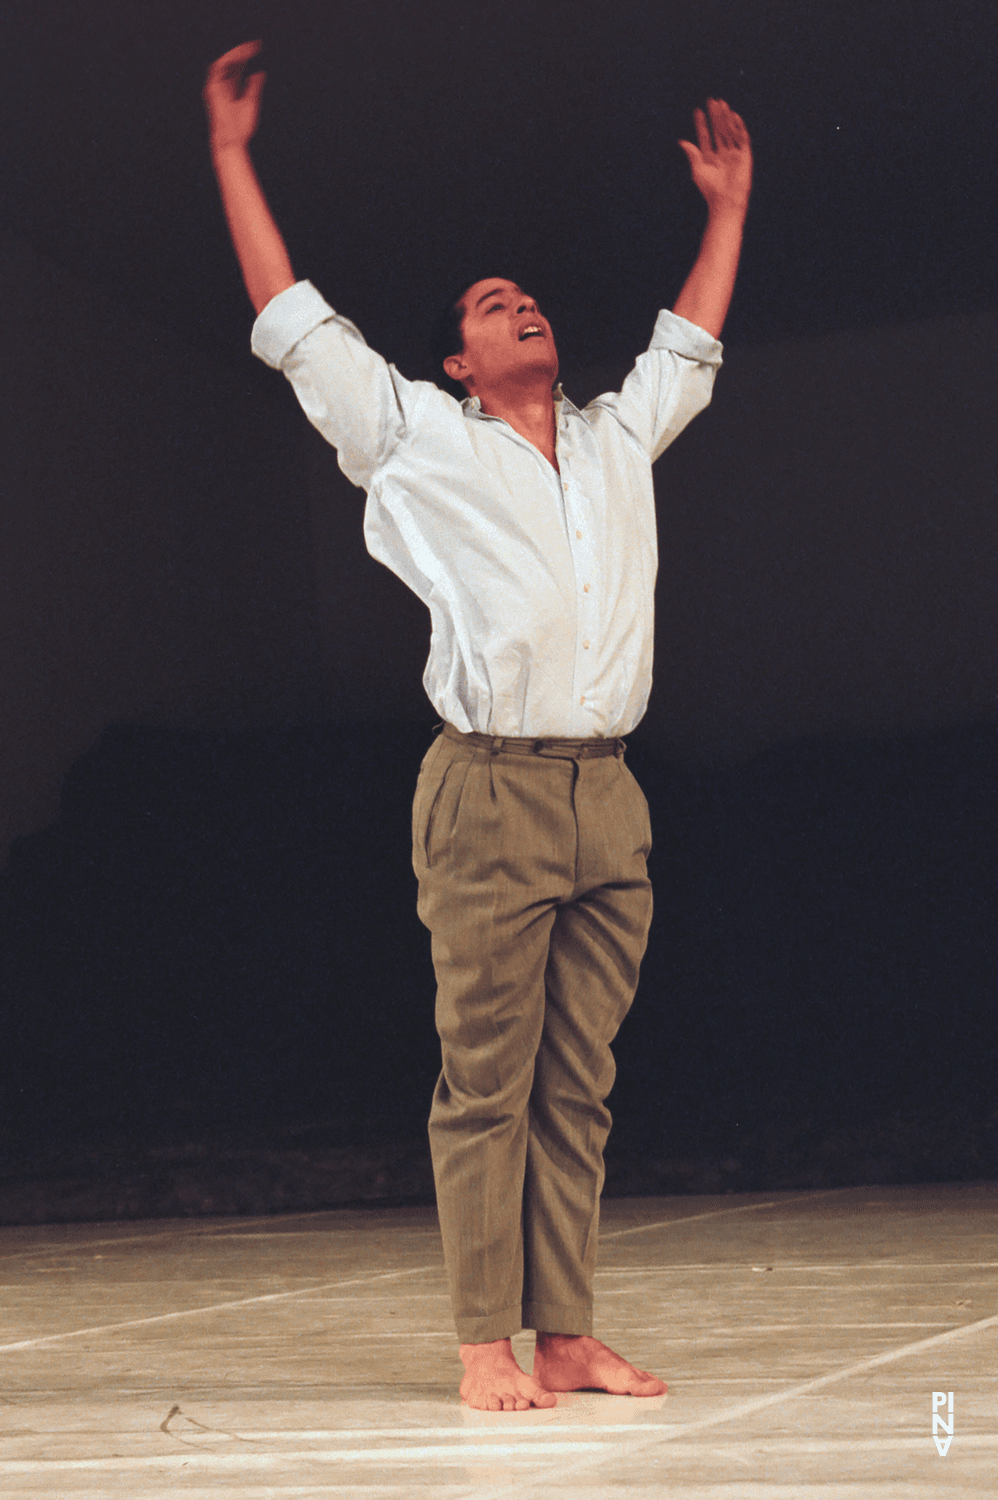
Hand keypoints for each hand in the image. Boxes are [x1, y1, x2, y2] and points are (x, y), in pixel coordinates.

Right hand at [204, 40, 265, 152]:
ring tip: (248, 49)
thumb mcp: (251, 102)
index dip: (246, 57)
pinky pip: (217, 69)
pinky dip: (227, 61)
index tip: (257, 48)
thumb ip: (254, 87)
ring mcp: (216, 87)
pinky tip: (239, 56)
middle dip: (242, 53)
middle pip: (231, 64)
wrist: (233, 139)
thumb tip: (260, 73)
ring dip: (235, 54)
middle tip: (255, 46)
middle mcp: (223, 86)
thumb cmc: (242, 126)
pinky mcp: (211, 89)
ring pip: (223, 63)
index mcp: (232, 89)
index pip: (237, 68)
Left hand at [679, 99, 751, 216]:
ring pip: (729, 131)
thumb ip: (692, 154)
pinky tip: (733, 116)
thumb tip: (682, 141)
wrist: (726, 201)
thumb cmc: (710, 189)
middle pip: (718, 130)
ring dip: (725, 117)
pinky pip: (742, 138)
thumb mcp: (698, 169)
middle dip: (714, 116)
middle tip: (711, 100)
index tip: (697, 111)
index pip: (705, 136)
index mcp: (710, 157)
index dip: (701, 124)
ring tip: (721, 103)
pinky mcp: (744, 155)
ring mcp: (734, 154)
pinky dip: (738, 127)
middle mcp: (722, 153)